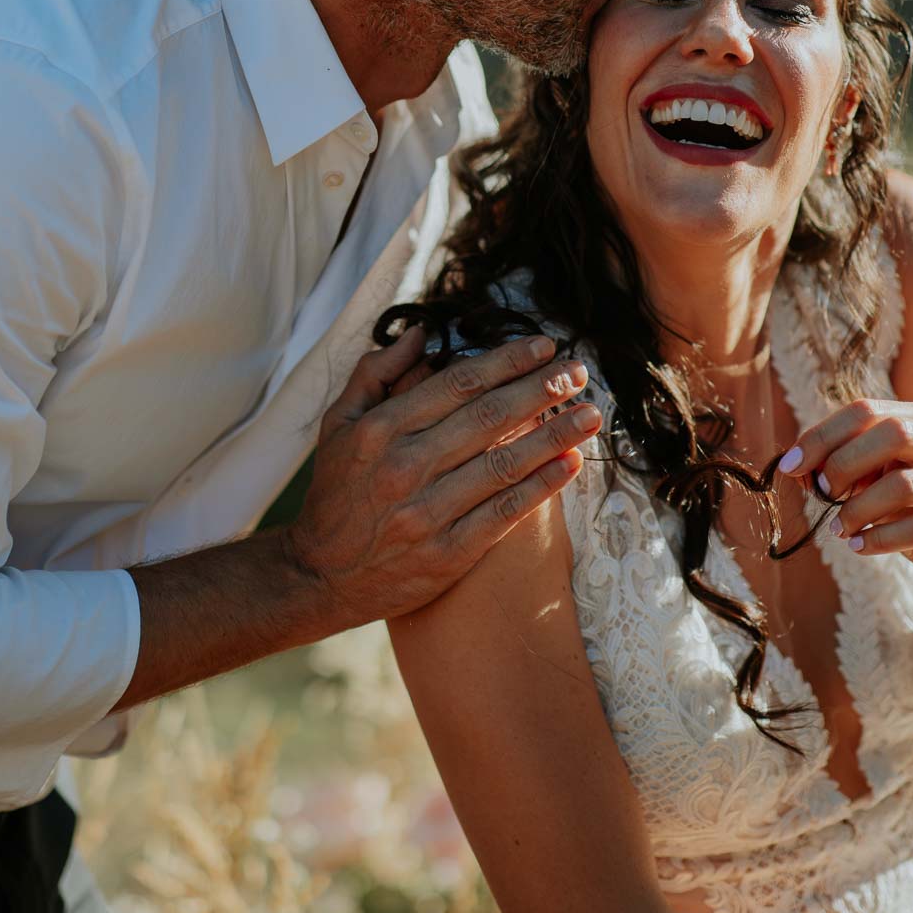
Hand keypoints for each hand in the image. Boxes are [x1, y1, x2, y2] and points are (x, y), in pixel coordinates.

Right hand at [283, 325, 600, 626]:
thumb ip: (376, 373)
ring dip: (555, 434)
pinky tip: (571, 464)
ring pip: (505, 463)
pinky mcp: (448, 554)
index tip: (543, 347)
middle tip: (578, 371)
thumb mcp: (338, 424)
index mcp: (381, 429)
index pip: (458, 384)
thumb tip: (423, 336)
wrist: (320, 576)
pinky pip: (506, 513)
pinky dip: (542, 486)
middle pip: (489, 417)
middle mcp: (406, 467)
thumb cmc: (335, 492)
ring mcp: (429, 513)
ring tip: (592, 414)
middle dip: (541, 389)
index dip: (507, 361)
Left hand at [779, 399, 912, 605]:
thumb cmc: (912, 513)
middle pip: (893, 434)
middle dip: (844, 463)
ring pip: (904, 484)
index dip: (823, 436)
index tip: (791, 465)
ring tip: (838, 529)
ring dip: (858, 509)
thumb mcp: (876, 483)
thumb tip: (796, 467)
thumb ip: (843, 467)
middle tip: (822, 493)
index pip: (867, 411)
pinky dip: (880, 538)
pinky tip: (859, 546)